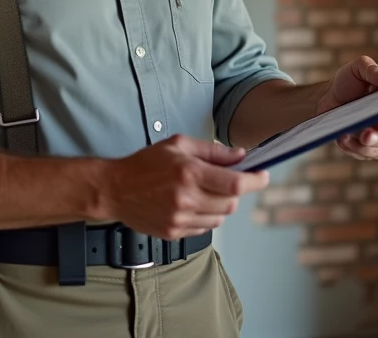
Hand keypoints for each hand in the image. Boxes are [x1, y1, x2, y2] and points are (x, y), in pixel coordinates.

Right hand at [99, 135, 269, 239]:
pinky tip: (192, 203)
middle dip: (236, 191)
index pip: (236, 183)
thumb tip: (240, 156)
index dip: (255, 180)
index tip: (262, 175)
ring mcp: (180, 219)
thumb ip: (212, 151)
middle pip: (232, 203)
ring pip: (220, 217)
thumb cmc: (144, 164)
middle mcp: (186, 198)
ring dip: (221, 204)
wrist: (115, 190)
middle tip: (227, 180)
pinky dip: (206, 216)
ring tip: (204, 191)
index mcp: (189, 173)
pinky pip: (205, 227)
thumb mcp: (178, 145)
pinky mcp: (174, 233)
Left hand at [314, 55, 377, 161]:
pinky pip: (364, 154)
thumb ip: (373, 70)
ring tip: (347, 135)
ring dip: (366, 146)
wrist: (328, 97)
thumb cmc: (349, 82)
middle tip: (366, 134)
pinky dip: (352, 148)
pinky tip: (341, 138)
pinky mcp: (366, 149)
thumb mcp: (358, 69)